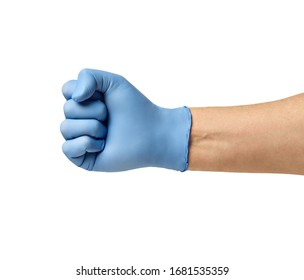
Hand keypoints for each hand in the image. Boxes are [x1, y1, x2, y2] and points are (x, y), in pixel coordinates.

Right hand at [60, 69, 190, 171]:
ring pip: (65, 128)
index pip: (67, 90)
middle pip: (67, 109)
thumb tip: (74, 98)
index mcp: (85, 102)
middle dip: (94, 111)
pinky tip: (101, 145)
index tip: (105, 98)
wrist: (152, 133)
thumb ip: (88, 76)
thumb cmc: (135, 108)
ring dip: (92, 127)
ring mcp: (80, 139)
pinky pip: (66, 149)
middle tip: (110, 117)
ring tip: (107, 133)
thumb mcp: (113, 82)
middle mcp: (80, 120)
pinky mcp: (83, 158)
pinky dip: (84, 144)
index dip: (87, 92)